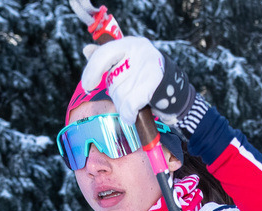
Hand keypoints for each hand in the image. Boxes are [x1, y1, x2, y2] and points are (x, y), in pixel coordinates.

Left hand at [81, 36, 195, 126]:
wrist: (174, 89)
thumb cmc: (144, 77)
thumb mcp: (125, 63)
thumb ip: (105, 58)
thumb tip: (86, 51)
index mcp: (128, 44)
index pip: (103, 54)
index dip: (91, 71)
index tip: (87, 86)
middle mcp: (138, 50)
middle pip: (112, 81)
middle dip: (116, 94)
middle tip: (127, 95)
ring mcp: (148, 64)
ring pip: (120, 95)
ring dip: (124, 104)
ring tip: (137, 100)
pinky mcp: (154, 81)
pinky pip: (130, 105)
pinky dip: (129, 114)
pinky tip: (132, 115)